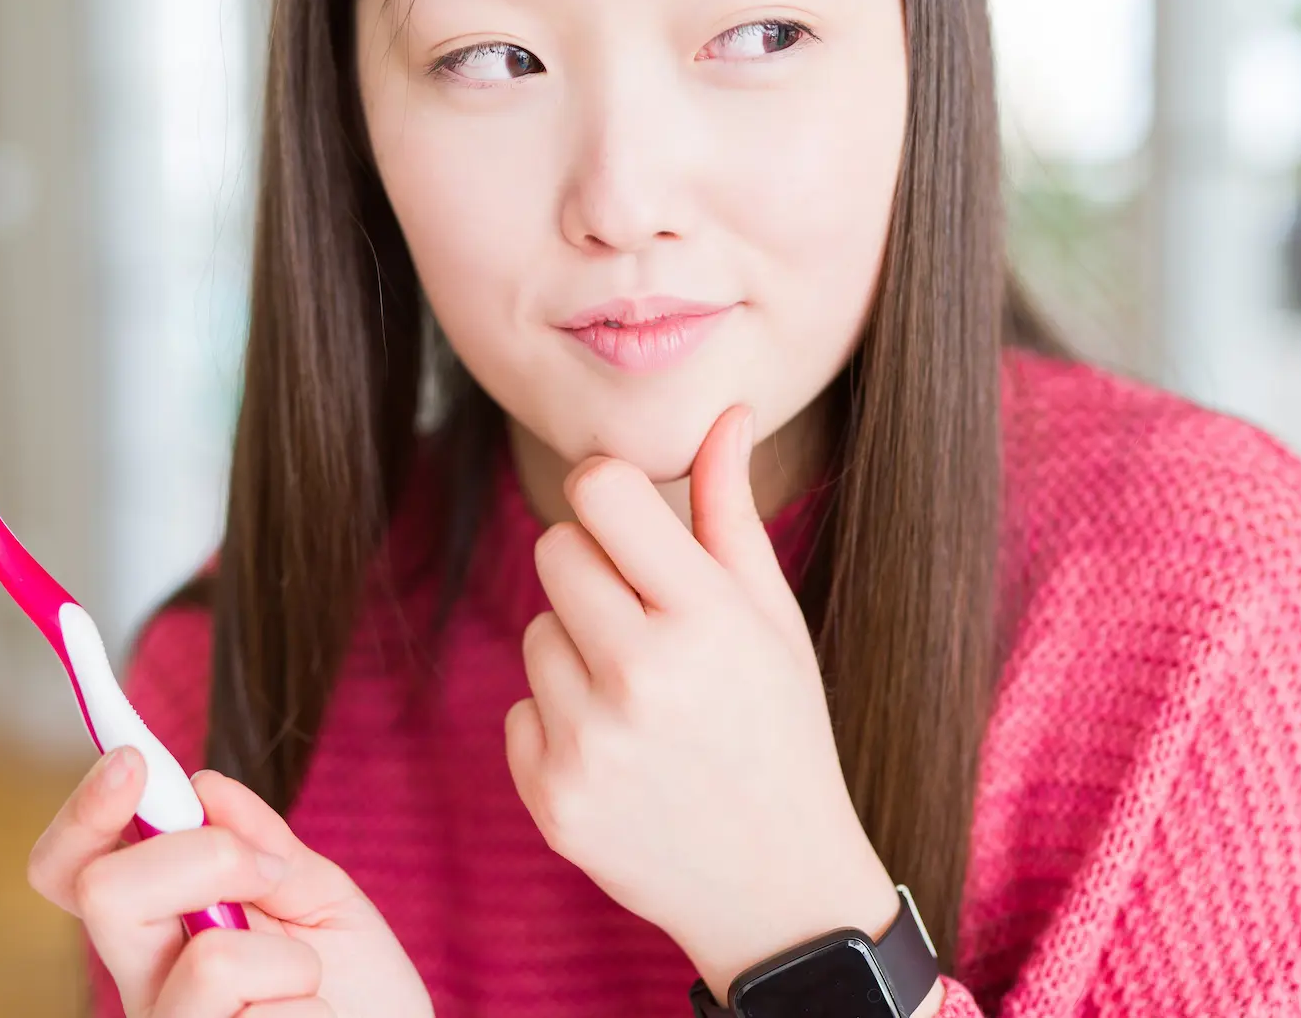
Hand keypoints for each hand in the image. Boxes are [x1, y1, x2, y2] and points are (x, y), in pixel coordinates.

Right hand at [29, 746, 433, 1017]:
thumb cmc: (358, 992)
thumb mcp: (322, 901)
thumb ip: (267, 848)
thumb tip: (206, 785)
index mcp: (159, 932)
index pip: (77, 870)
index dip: (85, 813)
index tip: (134, 761)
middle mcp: (144, 985)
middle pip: (106, 891)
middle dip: (205, 856)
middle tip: (270, 878)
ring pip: (210, 961)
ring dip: (290, 961)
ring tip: (309, 989)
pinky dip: (314, 1011)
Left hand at [505, 403, 901, 1003]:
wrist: (778, 887)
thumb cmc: (782, 731)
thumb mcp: (772, 619)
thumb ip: (732, 511)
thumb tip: (726, 412)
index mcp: (705, 617)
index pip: (599, 491)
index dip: (608, 493)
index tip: (628, 518)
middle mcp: (642, 676)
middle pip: (554, 549)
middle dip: (594, 570)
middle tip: (647, 621)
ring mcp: (591, 743)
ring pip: (535, 630)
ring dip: (577, 650)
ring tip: (644, 700)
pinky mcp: (552, 798)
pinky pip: (518, 710)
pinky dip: (559, 723)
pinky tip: (623, 754)